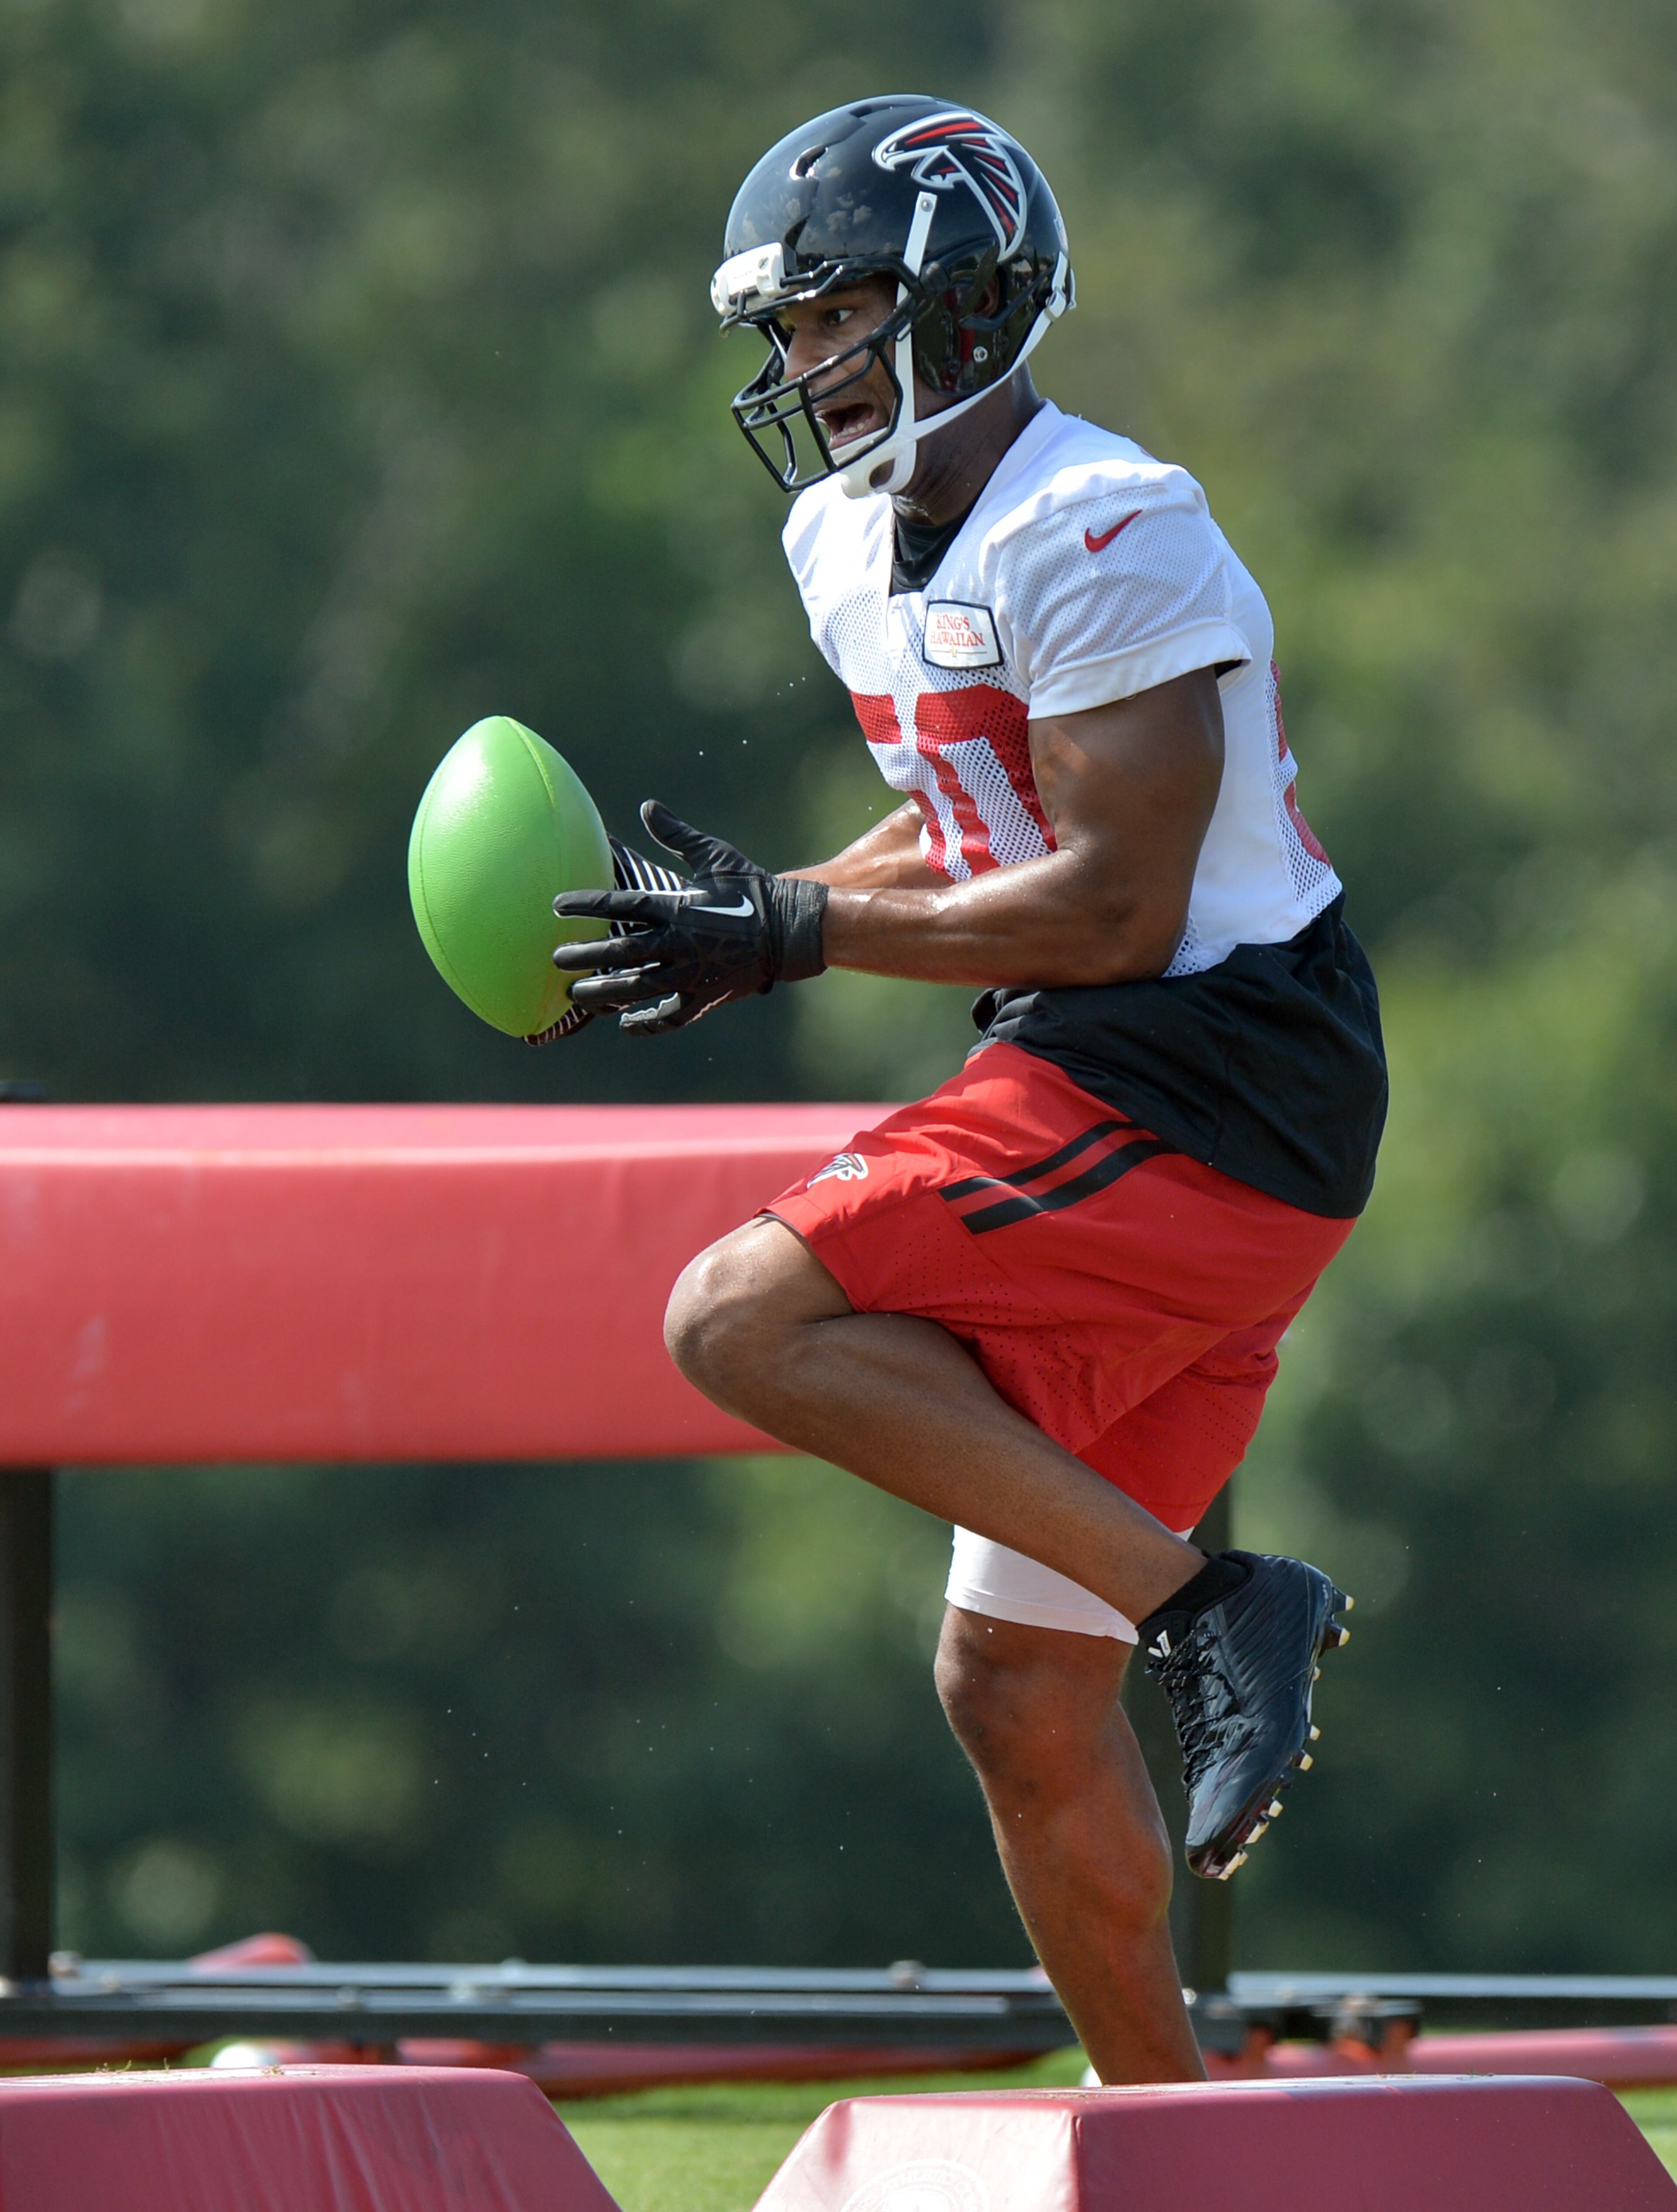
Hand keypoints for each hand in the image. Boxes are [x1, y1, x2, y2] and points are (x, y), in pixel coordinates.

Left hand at [552, 801, 826, 1034]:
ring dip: (602, 994)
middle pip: (620, 953)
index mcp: (677, 908)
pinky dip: (647, 1024)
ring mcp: (690, 974)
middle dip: (583, 956)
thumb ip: (678, 835)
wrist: (790, 930)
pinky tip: (625, 1024)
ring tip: (575, 996)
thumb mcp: (715, 856)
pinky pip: (670, 1017)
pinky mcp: (705, 997)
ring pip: (636, 989)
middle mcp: (678, 944)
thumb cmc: (752, 888)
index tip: (556, 905)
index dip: (586, 905)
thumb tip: (647, 807)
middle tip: (555, 959)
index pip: (621, 906)